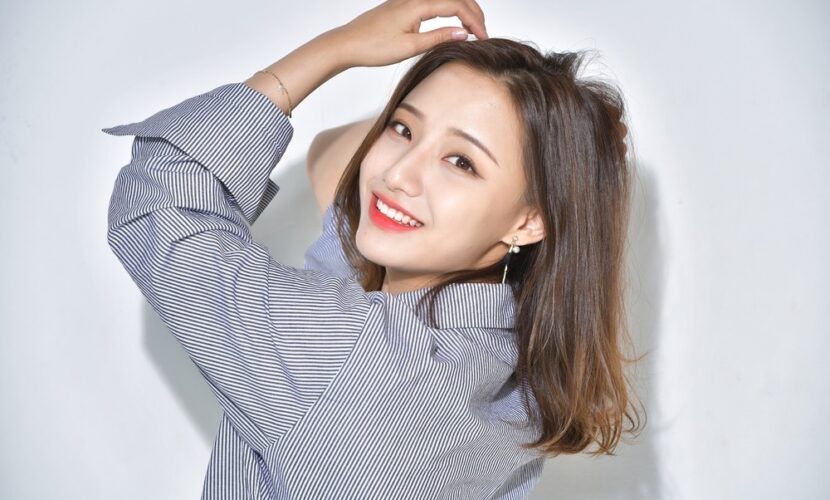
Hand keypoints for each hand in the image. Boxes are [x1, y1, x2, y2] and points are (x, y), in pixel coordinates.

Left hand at [333, 0, 488, 67]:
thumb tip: (463, 33)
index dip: (474, 21)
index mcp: (417, 5)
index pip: (456, 6)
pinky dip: (449, 10)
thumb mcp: (409, 47)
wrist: (347, 43)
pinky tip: (453, 23)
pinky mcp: (404, 5)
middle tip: (484, 33)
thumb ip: (438, 38)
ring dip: (463, 10)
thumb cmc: (373, 47)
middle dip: (474, 13)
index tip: (484, 37)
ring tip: (473, 28)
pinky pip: (434, 2)